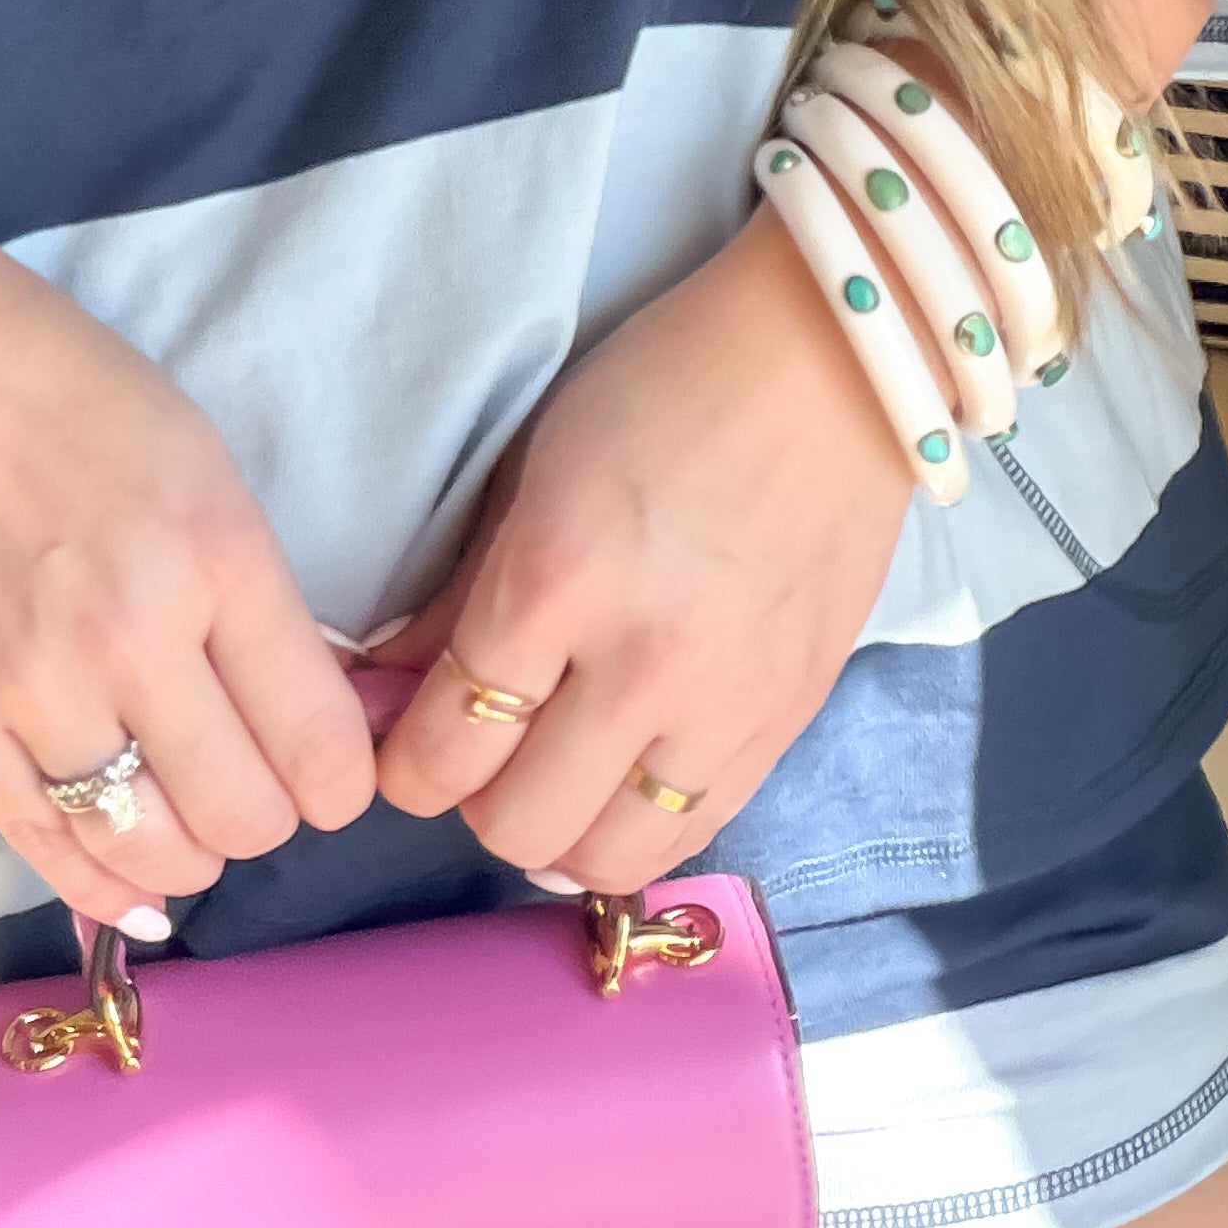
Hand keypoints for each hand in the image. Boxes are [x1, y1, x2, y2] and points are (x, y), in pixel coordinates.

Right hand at [0, 174, 375, 926]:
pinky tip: (131, 891)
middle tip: (248, 788)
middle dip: (265, 819)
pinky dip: (100, 887)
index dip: (341, 782)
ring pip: (147, 849)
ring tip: (183, 825)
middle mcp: (133, 632)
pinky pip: (43, 844)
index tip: (330, 776)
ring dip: (186, 858)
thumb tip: (312, 711)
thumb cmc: (60, 387)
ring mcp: (32, 683)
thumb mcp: (199, 463)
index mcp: (217, 553)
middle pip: (244, 815)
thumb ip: (252, 590)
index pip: (321, 741)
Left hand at [369, 203, 924, 887]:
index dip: (408, 767)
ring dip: (559, 833)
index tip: (408, 749)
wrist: (834, 368)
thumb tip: (394, 681)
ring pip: (608, 860)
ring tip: (554, 774)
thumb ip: (463, 589)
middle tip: (479, 749)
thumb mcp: (536, 463)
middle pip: (518, 824)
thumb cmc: (667, 385)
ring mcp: (726, 706)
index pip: (450, 745)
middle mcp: (640, 664)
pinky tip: (622, 779)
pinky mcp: (789, 722)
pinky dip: (640, 825)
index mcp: (558, 579)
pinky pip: (694, 833)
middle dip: (474, 800)